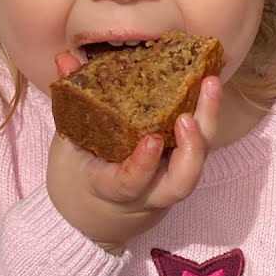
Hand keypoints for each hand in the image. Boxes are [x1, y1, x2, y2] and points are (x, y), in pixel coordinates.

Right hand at [46, 51, 221, 255]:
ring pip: (196, 165)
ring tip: (210, 84)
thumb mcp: (65, 145)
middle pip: (181, 181)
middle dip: (193, 147)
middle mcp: (147, 193)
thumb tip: (64, 58)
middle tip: (191, 112)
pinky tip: (209, 86)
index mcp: (111, 190)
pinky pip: (197, 148)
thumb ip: (69, 103)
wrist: (91, 218)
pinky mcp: (180, 170)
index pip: (130, 184)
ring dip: (208, 124)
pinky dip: (206, 119)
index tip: (152, 140)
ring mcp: (167, 184)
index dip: (143, 165)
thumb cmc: (77, 178)